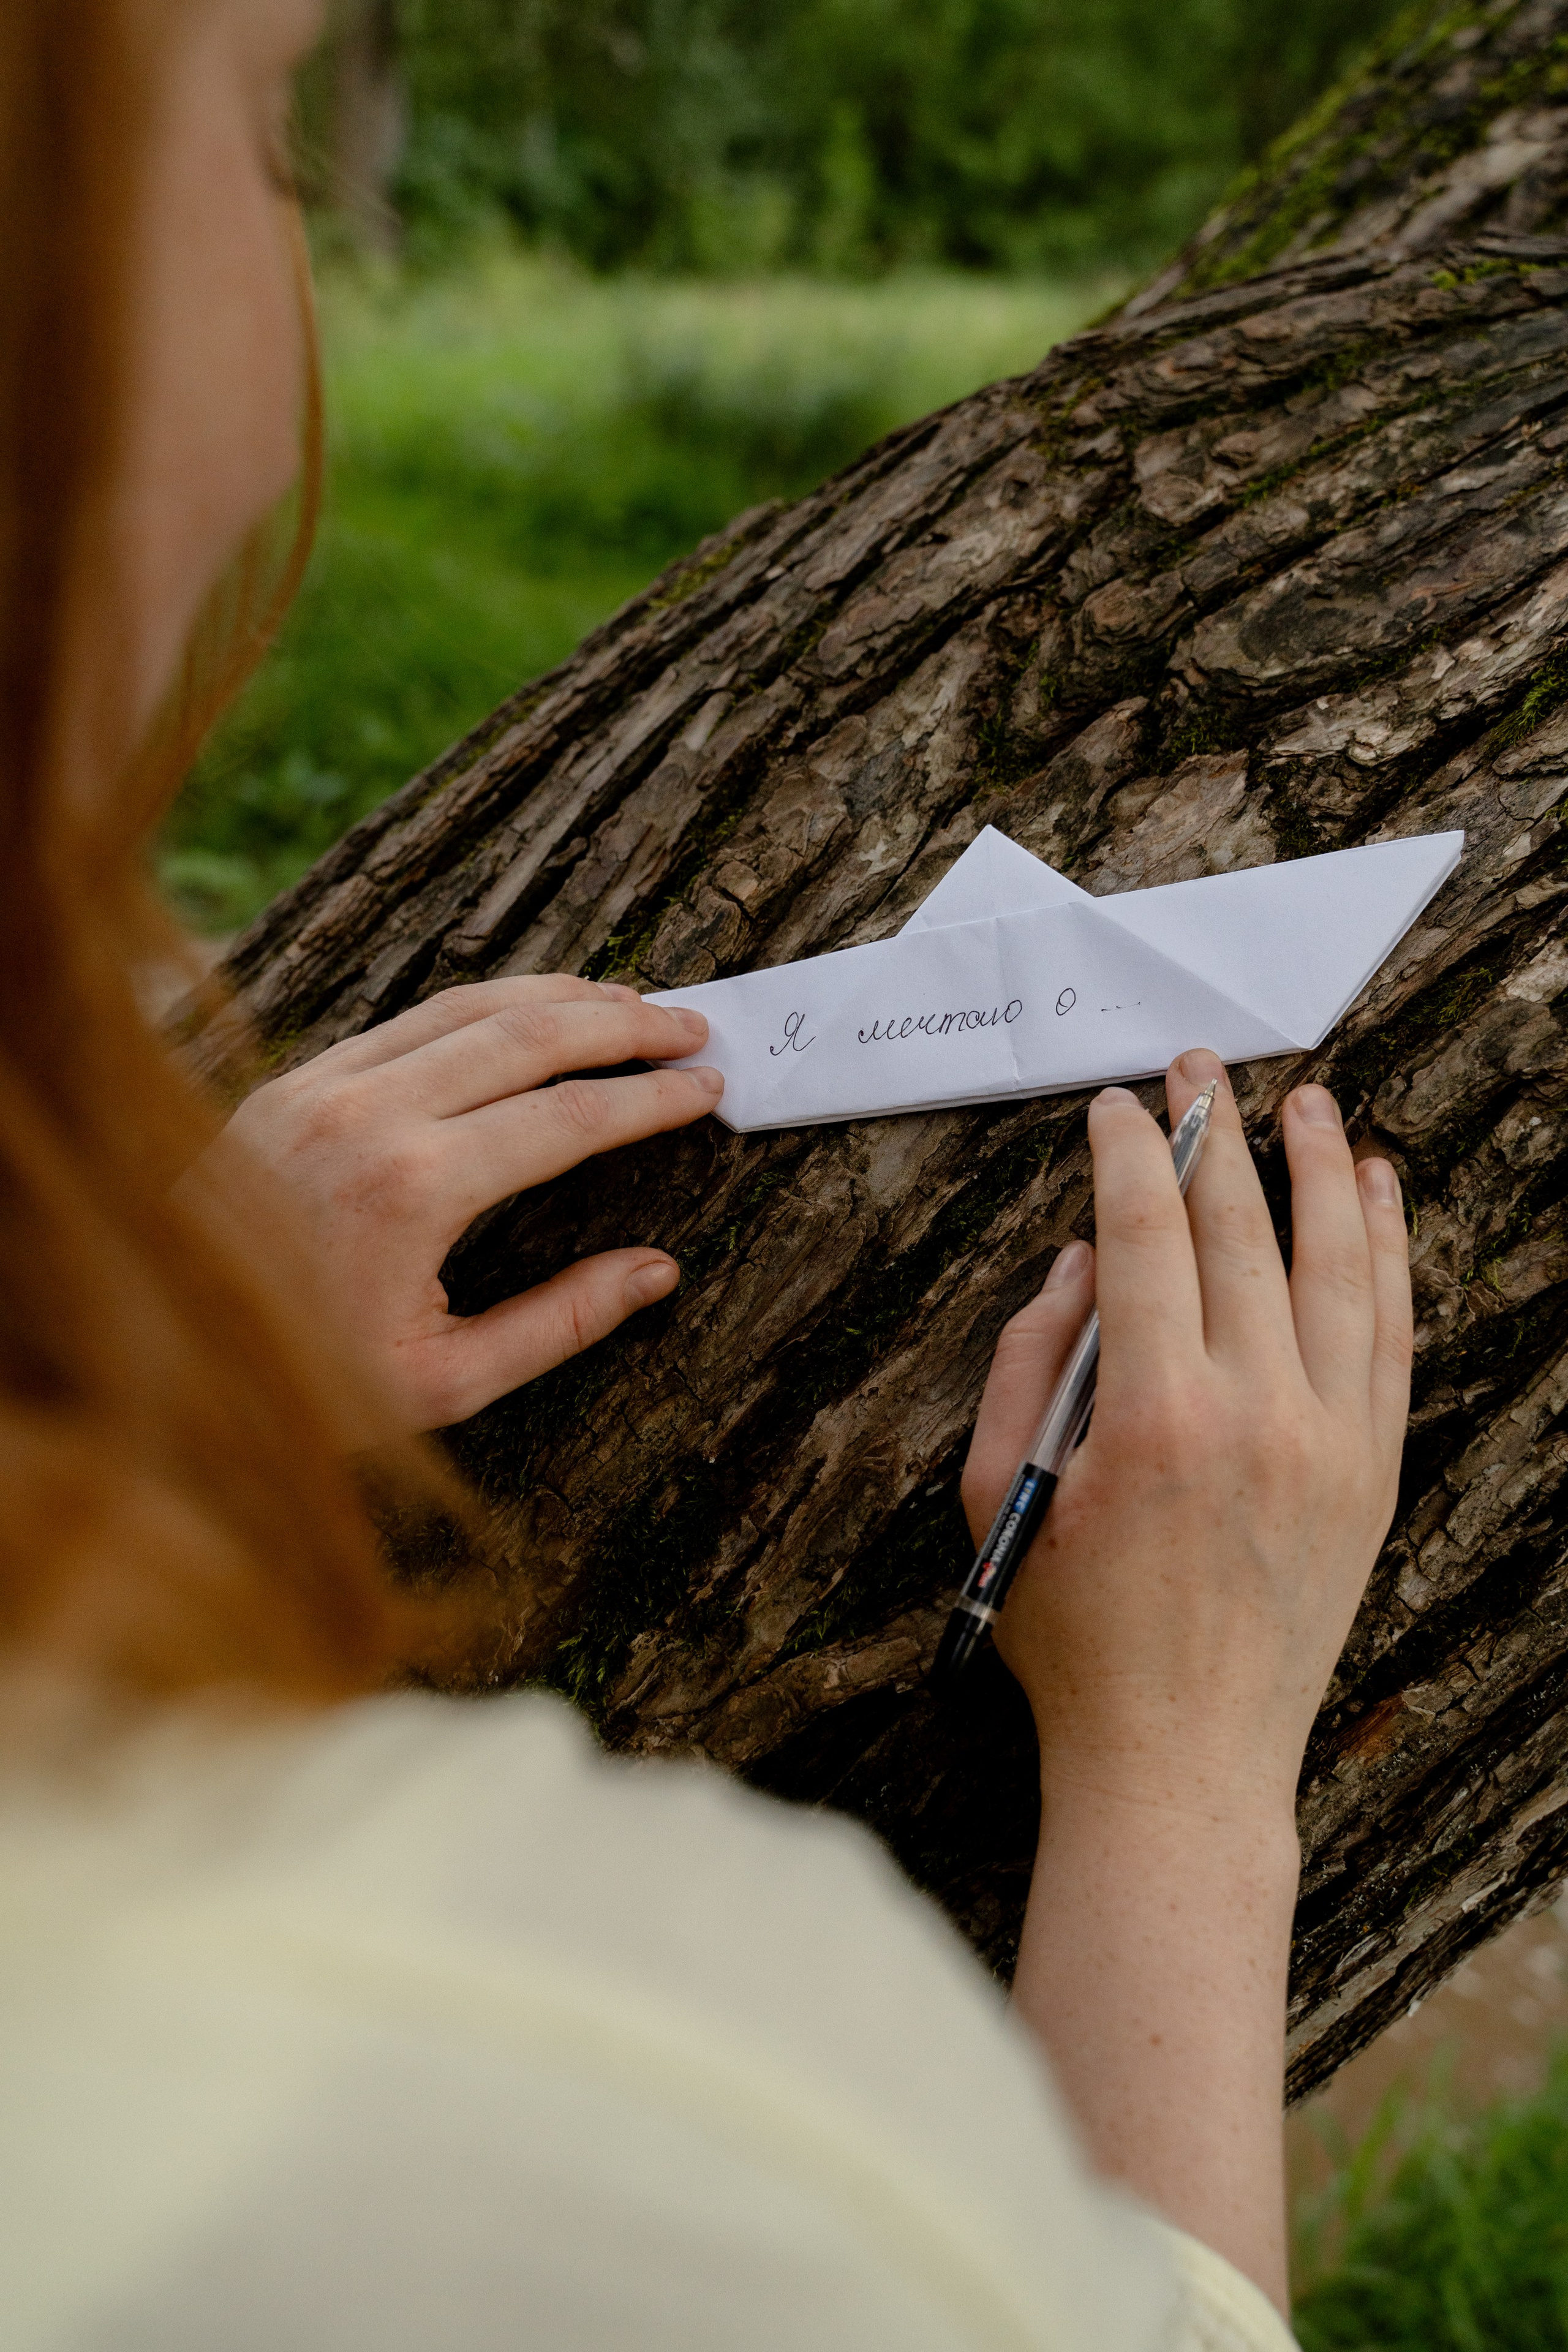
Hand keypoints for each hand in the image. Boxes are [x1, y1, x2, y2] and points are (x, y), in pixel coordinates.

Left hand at [215, 976, 720, 1433]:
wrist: (157, 1359)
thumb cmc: (302, 1386)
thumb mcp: (444, 1384)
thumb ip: (560, 1322)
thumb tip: (657, 1271)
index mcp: (415, 1188)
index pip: (570, 1117)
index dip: (651, 1100)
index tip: (709, 1088)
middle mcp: (369, 1114)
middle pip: (529, 1034)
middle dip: (623, 1023)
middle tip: (691, 1024)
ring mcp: (321, 1087)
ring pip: (467, 1005)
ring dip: (558, 996)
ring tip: (628, 1001)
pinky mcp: (289, 1082)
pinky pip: (406, 1020)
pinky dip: (482, 1007)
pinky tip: (525, 1015)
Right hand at [963, 1047, 1410, 1825]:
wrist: (1180, 1757)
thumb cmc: (1072, 1634)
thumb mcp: (998, 1494)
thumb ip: (1028, 1362)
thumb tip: (1079, 1262)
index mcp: (1153, 1415)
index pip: (1147, 1238)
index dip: (1129, 1156)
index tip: (1117, 1107)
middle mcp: (1257, 1414)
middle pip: (1243, 1233)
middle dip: (1215, 1135)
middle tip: (1197, 1071)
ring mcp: (1330, 1442)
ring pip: (1339, 1267)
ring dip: (1324, 1172)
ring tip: (1308, 1103)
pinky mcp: (1371, 1473)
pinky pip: (1391, 1335)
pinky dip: (1390, 1254)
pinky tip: (1380, 1197)